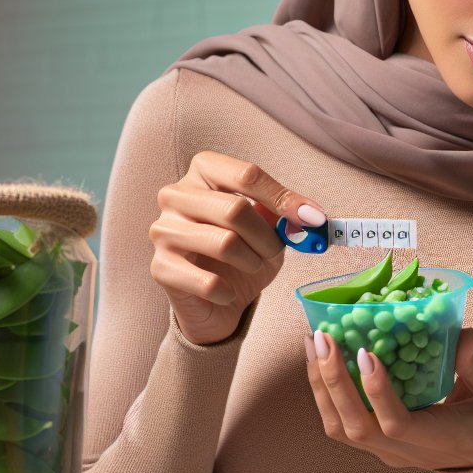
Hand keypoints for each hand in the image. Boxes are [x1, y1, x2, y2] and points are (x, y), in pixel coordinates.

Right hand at [149, 151, 325, 344]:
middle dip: (267, 237)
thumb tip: (312, 216)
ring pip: (223, 243)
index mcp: (204, 172)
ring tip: (253, 267)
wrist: (215, 301)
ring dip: (251, 261)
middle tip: (275, 252)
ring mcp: (163, 230)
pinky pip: (208, 281)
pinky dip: (229, 291)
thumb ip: (285, 215)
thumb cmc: (242, 254)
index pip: (246, 174)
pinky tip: (228, 292)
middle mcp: (176, 195)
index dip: (283, 198)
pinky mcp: (160, 267)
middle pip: (234, 209)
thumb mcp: (269, 228)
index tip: (313, 218)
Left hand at [305, 327, 472, 469]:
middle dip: (334, 381)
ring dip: (321, 386)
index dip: (377, 391)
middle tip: (323, 338)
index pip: (397, 425)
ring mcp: (385, 452)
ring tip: (313, 344)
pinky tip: (320, 361)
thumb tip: (464, 337)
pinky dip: (324, 393)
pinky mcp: (376, 445)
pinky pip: (340, 424)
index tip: (367, 352)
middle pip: (356, 427)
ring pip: (340, 428)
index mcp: (435, 441)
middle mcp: (402, 453)